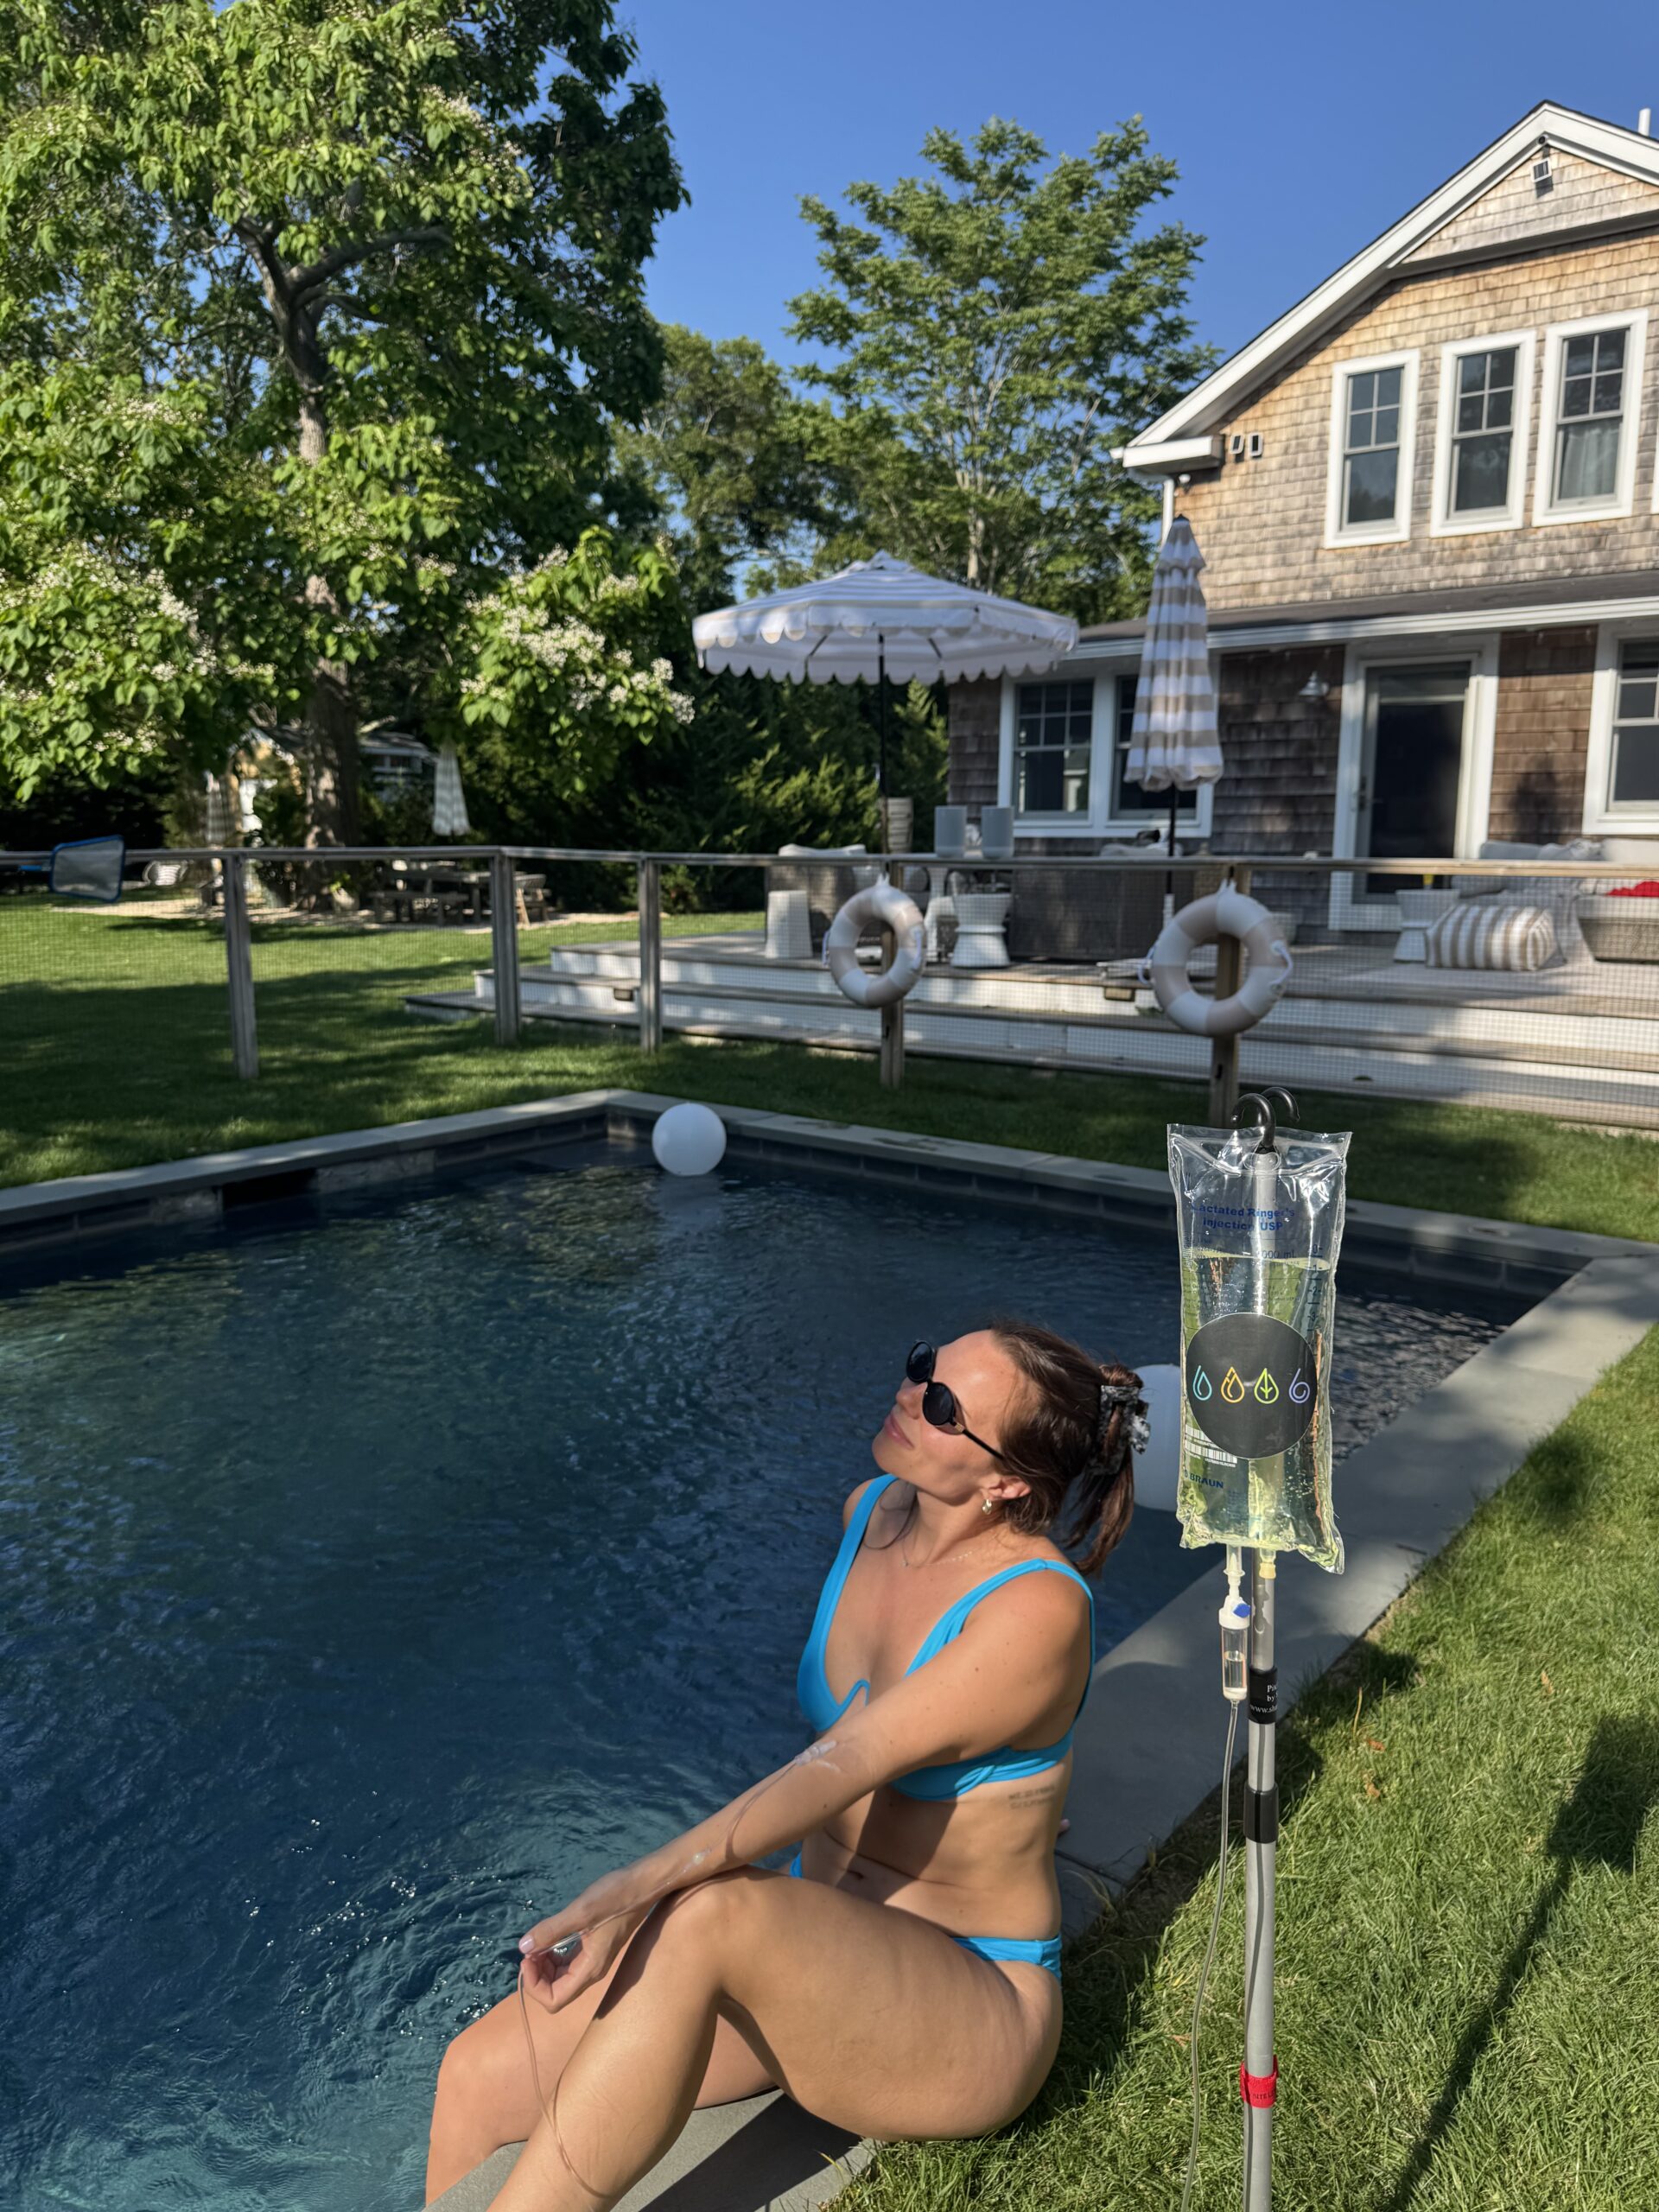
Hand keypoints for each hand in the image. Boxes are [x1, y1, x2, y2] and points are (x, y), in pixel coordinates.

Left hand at [516, 1878, 654, 2016]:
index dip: (534, 1986)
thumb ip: (551, 1931)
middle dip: (537, 1976)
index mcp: (589, 1969)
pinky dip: (554, 1956)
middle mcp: (591, 1972)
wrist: (643, 1884)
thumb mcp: (580, 1912)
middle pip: (556, 1992)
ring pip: (561, 1978)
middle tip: (530, 1949)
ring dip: (544, 1966)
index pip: (554, 2000)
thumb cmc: (615, 1897)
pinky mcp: (593, 1949)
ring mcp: (593, 1961)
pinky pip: (568, 1964)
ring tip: (537, 1942)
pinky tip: (550, 1938)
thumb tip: (523, 1948)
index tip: (528, 1958)